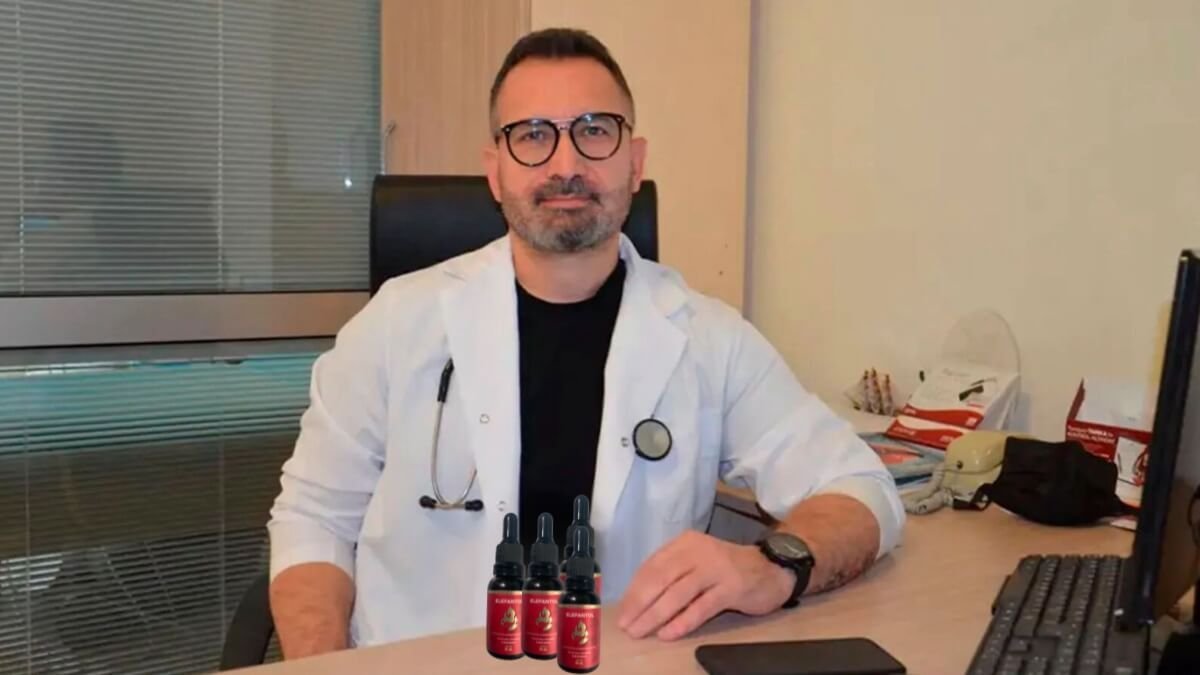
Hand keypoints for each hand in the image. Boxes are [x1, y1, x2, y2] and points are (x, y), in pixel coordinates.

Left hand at [616, 530, 795, 640]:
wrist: (772, 568)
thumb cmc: (727, 569)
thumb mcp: (697, 562)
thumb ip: (673, 573)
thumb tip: (639, 599)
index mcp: (685, 544)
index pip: (652, 566)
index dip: (635, 590)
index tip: (623, 611)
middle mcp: (699, 552)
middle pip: (661, 578)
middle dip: (640, 604)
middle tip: (627, 625)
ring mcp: (716, 569)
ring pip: (678, 593)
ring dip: (656, 615)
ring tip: (642, 631)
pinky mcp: (732, 588)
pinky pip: (701, 607)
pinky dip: (683, 621)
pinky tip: (669, 633)